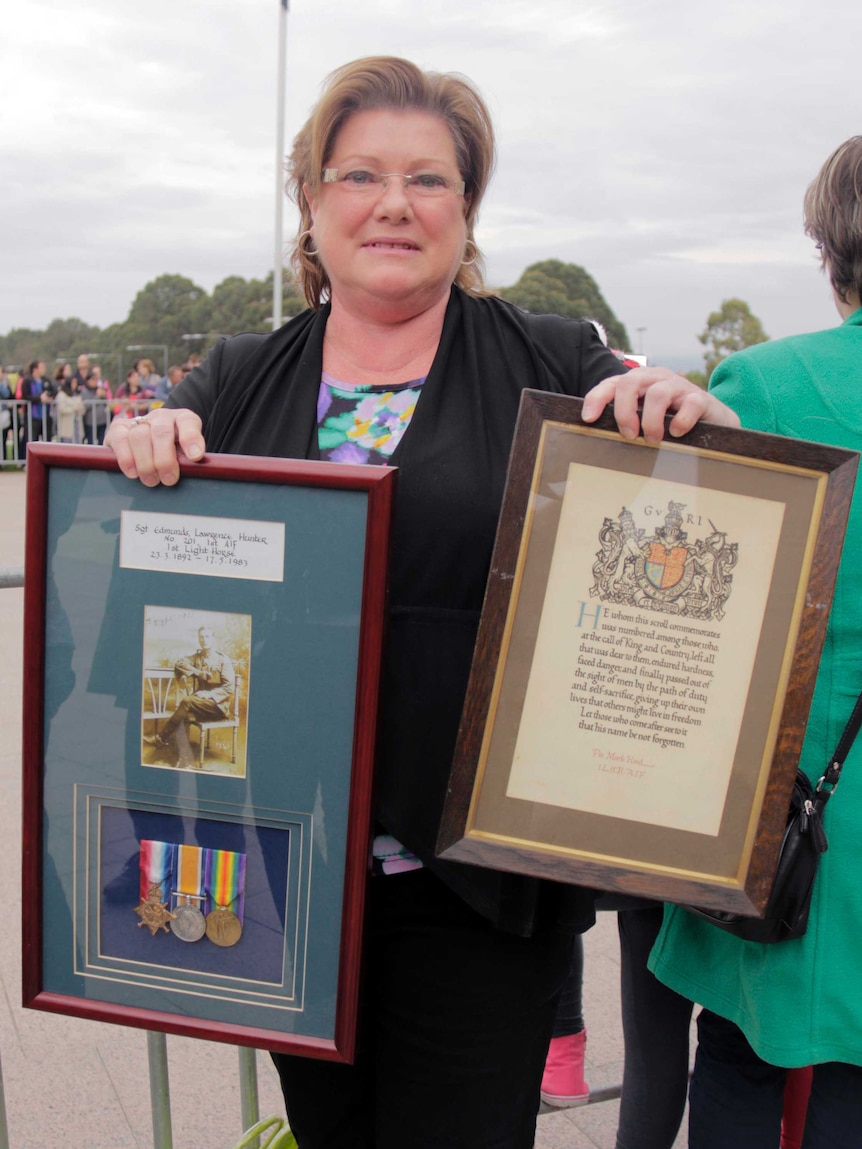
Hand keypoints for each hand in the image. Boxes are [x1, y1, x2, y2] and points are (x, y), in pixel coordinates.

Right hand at [105, 407, 205, 485]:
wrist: (149, 444)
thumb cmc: (172, 455)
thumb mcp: (185, 455)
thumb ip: (188, 461)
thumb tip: (190, 472)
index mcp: (182, 419)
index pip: (188, 421)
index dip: (191, 438)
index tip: (195, 457)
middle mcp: (161, 416)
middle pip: (161, 432)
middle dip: (165, 460)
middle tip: (169, 480)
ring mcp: (139, 420)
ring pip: (139, 436)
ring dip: (146, 463)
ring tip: (151, 481)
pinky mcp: (118, 428)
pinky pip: (120, 440)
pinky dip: (126, 458)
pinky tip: (133, 473)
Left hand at [581, 367, 739, 445]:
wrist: (713, 421)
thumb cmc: (671, 420)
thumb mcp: (644, 418)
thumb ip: (625, 419)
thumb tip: (596, 433)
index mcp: (640, 382)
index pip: (612, 383)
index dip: (597, 398)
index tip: (589, 419)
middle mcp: (657, 379)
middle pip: (630, 382)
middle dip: (624, 412)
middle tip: (629, 435)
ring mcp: (680, 386)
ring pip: (657, 394)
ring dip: (651, 422)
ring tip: (654, 440)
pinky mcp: (701, 398)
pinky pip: (689, 404)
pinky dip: (680, 422)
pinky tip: (676, 434)